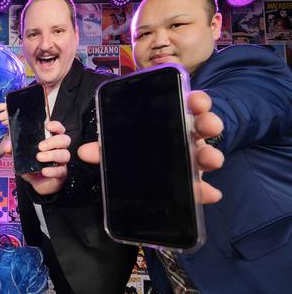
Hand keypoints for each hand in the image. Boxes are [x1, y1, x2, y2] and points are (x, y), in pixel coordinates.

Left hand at [17, 121, 71, 195]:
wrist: (37, 184)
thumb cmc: (33, 165)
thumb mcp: (22, 156)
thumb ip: (15, 150)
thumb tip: (7, 146)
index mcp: (51, 141)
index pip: (59, 129)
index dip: (56, 126)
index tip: (47, 126)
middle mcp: (58, 149)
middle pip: (65, 140)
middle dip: (53, 141)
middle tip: (40, 146)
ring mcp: (61, 162)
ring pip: (65, 154)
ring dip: (52, 155)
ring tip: (39, 157)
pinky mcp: (61, 174)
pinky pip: (60, 171)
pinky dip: (52, 171)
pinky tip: (44, 171)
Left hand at [78, 90, 223, 203]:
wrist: (144, 176)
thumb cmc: (136, 150)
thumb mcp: (119, 146)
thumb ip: (105, 148)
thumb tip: (83, 152)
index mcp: (174, 120)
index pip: (190, 105)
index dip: (197, 101)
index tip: (196, 100)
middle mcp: (189, 136)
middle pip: (205, 126)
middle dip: (209, 122)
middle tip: (205, 123)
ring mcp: (194, 158)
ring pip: (208, 153)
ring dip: (211, 155)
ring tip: (208, 158)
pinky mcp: (194, 180)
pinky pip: (203, 185)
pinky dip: (206, 190)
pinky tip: (211, 194)